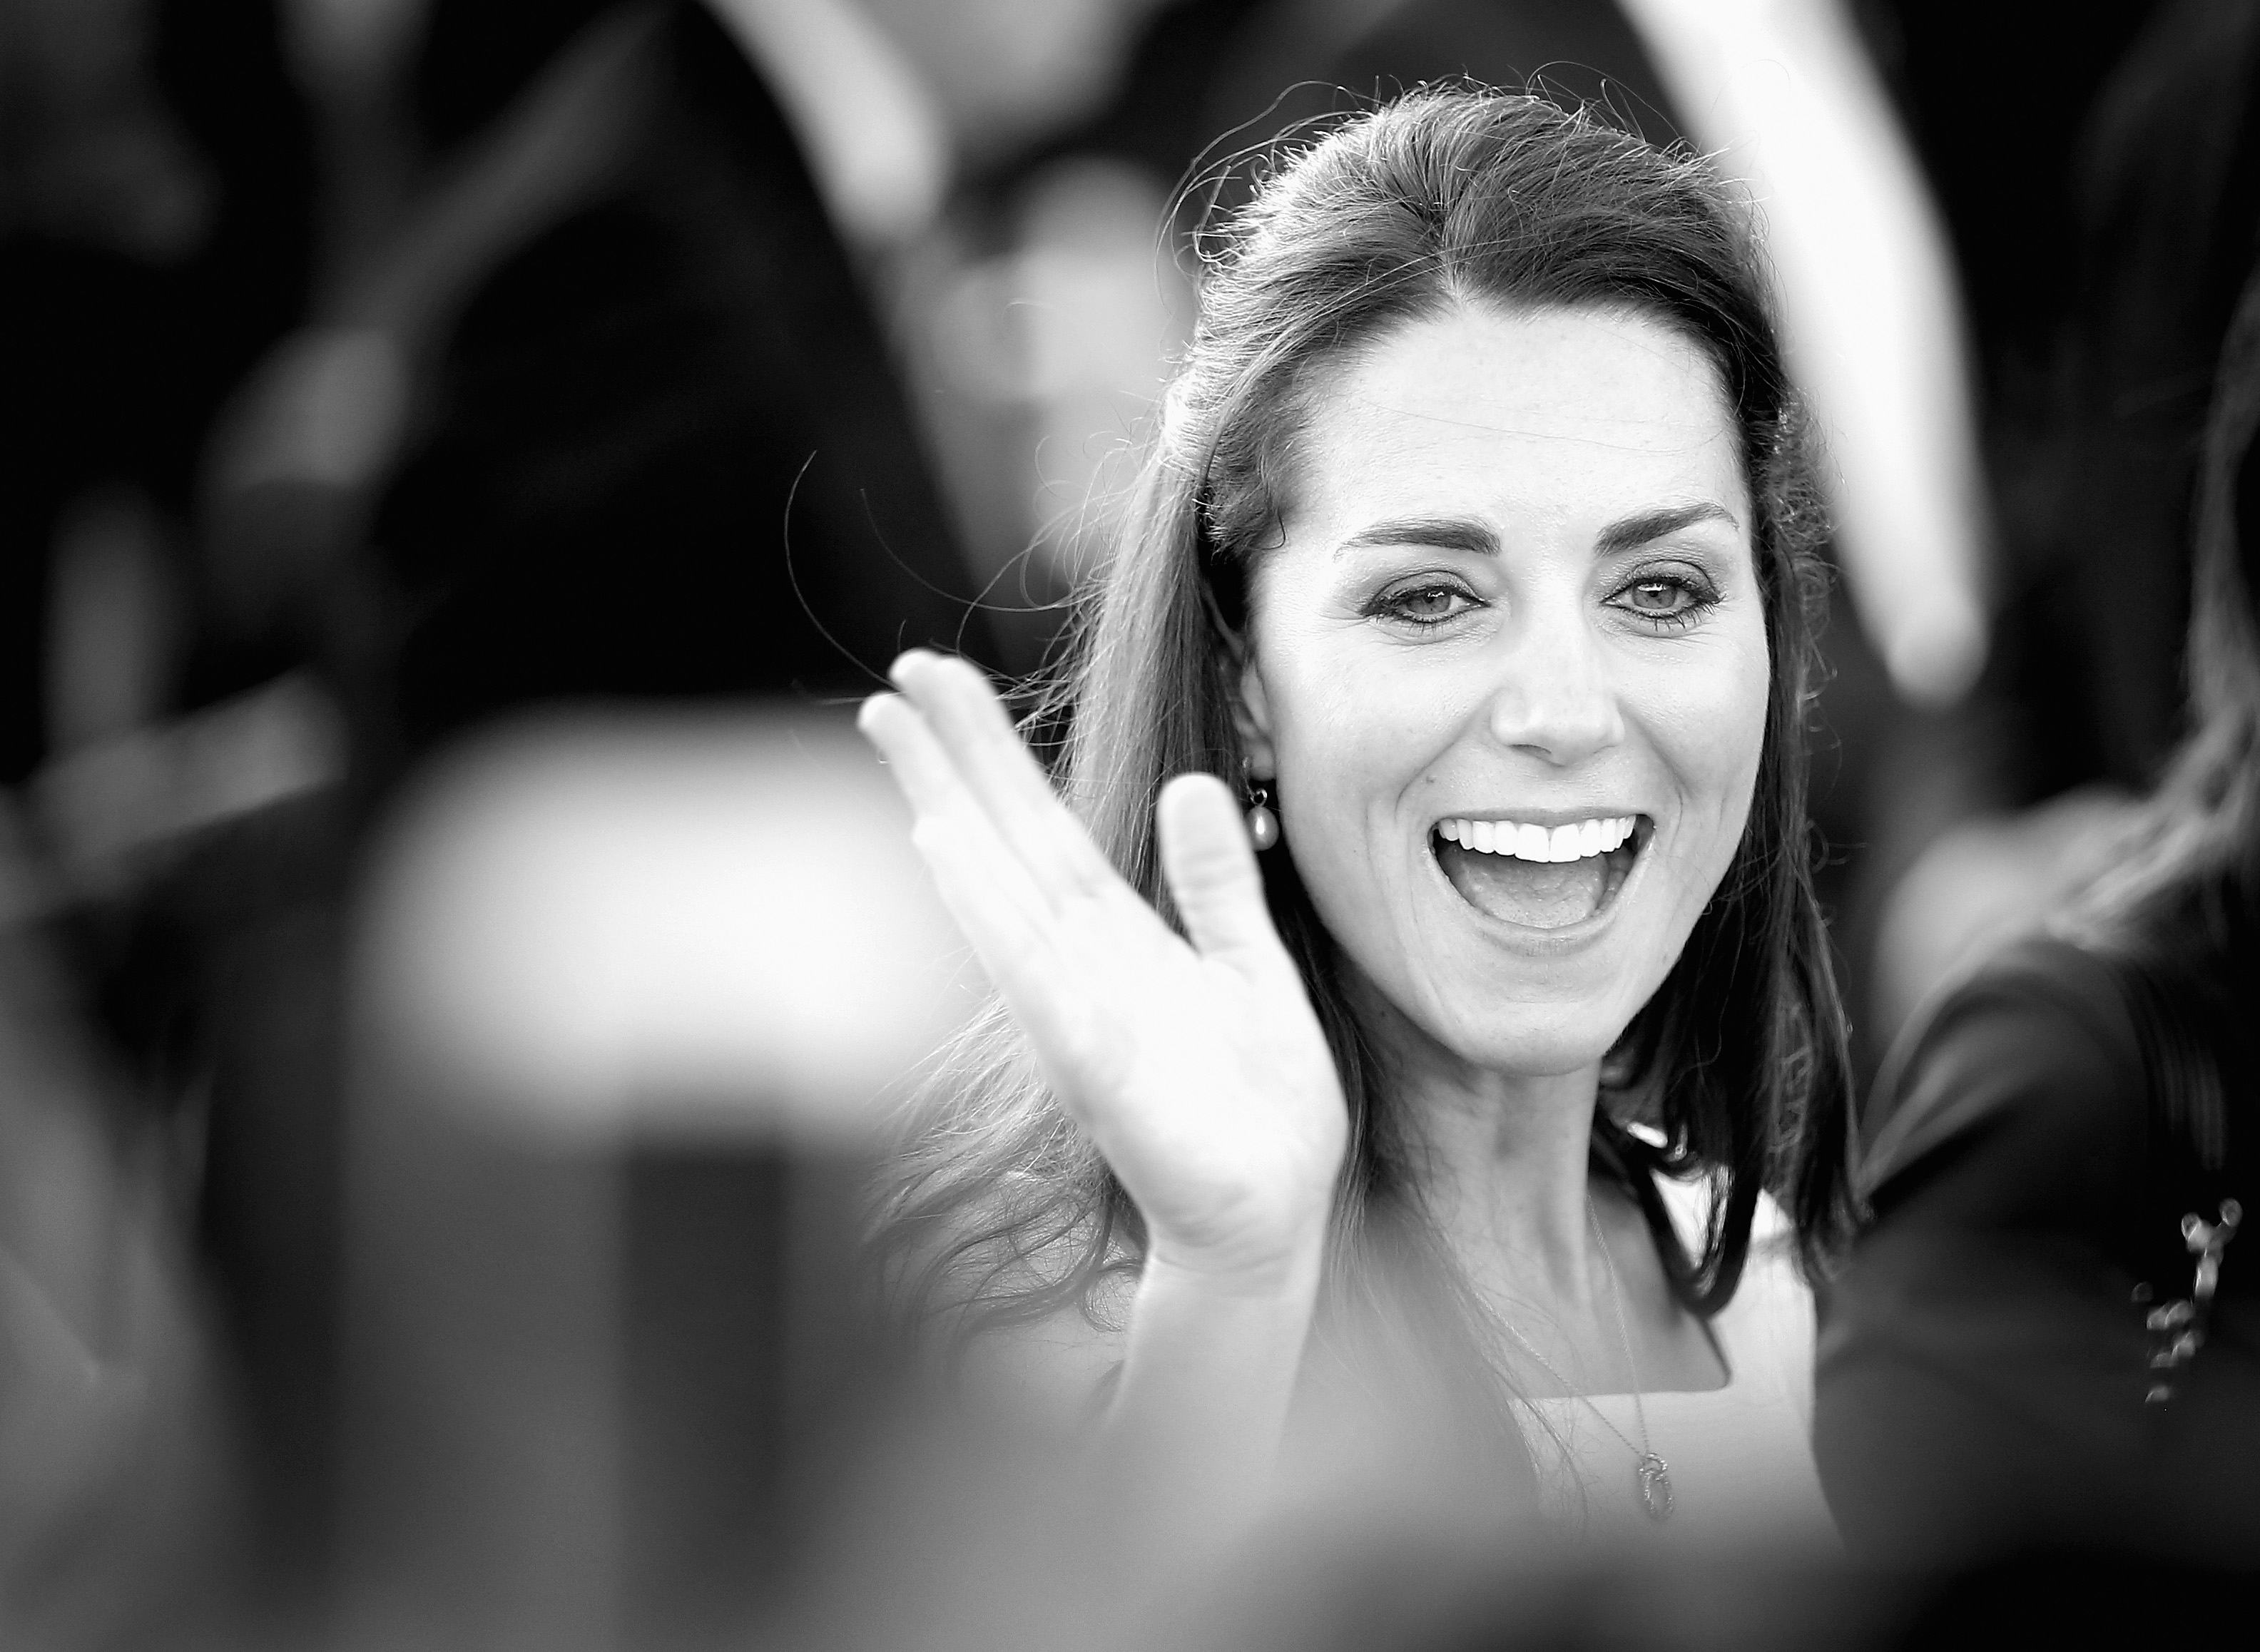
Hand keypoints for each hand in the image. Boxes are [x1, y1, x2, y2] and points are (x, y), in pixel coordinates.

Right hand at [859, 652, 1346, 1282]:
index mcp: (1117, 938)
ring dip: (949, 820)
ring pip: (1001, 897)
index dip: (992, 750)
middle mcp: (1080, 966)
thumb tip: (1191, 784)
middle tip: (893, 678)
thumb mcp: (1249, 967)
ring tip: (900, 745)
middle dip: (951, 759)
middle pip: (1004, 842)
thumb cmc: (1256, 1108)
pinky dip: (991, 917)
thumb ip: (1217, 883)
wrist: (1273, 1216)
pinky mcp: (1098, 1067)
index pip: (1040, 826)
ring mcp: (1079, 1013)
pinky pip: (1037, 978)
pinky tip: (948, 859)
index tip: (941, 675)